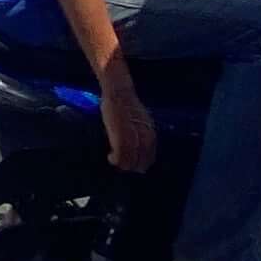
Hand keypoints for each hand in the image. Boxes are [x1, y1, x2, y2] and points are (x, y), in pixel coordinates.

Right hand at [98, 60, 157, 176]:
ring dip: (122, 164)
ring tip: (116, 161)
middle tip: (124, 166)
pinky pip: (119, 156)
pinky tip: (110, 157)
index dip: (142, 163)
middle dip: (133, 166)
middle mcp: (143, 139)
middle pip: (141, 162)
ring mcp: (132, 139)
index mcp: (150, 135)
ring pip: (129, 161)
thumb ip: (142, 132)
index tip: (136, 165)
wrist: (120, 94)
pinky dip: (115, 159)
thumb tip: (140, 145)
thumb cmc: (128, 105)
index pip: (149, 156)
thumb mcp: (141, 120)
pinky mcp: (120, 138)